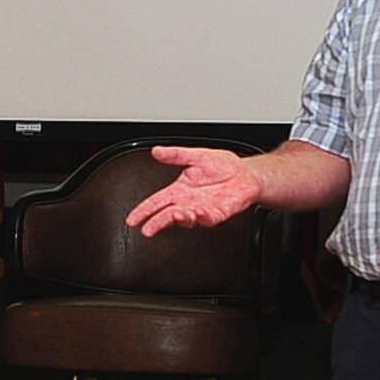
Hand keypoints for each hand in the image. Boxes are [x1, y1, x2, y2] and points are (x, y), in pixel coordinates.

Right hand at [125, 145, 261, 236]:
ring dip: (180, 218)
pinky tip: (198, 212)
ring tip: (175, 215)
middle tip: (147, 229)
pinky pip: (208, 218)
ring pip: (187, 218)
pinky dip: (202, 216)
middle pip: (167, 215)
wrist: (246, 173)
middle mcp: (189, 202)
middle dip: (156, 222)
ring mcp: (203, 209)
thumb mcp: (196, 156)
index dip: (144, 210)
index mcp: (180, 190)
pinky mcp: (218, 213)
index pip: (157, 202)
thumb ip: (176, 154)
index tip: (133, 219)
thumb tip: (156, 151)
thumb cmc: (223, 166)